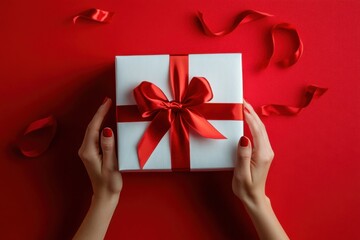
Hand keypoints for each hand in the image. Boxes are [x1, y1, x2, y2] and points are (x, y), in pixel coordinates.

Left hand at [78, 97, 121, 201]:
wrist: (105, 195)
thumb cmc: (110, 183)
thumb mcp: (111, 165)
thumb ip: (109, 148)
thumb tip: (106, 130)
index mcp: (89, 151)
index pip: (93, 127)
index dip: (100, 113)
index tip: (107, 102)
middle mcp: (85, 149)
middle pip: (91, 126)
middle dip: (99, 112)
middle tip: (108, 100)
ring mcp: (87, 151)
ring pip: (92, 130)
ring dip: (99, 117)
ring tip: (107, 106)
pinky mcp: (91, 153)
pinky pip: (94, 135)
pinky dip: (99, 125)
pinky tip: (105, 121)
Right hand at [232, 100, 288, 239]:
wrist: (253, 197)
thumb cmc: (245, 187)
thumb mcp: (241, 173)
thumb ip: (243, 155)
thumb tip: (244, 138)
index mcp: (262, 154)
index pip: (257, 130)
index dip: (250, 116)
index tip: (242, 106)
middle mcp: (267, 150)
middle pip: (261, 126)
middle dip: (252, 112)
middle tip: (242, 101)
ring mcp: (266, 151)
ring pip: (261, 129)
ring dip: (253, 116)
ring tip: (244, 106)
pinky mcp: (263, 152)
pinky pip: (259, 133)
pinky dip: (253, 123)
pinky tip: (248, 119)